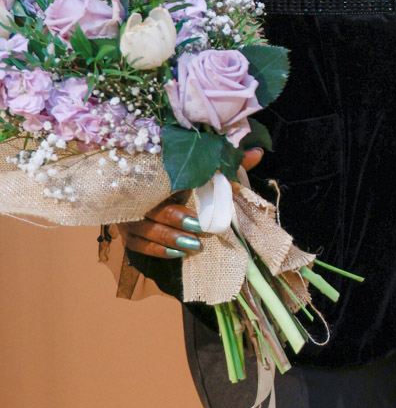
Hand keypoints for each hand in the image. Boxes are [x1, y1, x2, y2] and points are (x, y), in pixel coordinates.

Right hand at [118, 147, 263, 258]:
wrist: (147, 186)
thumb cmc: (182, 177)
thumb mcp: (204, 169)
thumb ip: (228, 163)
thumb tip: (257, 153)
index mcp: (156, 173)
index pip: (162, 181)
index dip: (178, 196)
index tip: (197, 211)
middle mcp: (138, 193)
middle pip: (151, 208)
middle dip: (174, 219)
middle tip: (197, 228)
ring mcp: (129, 213)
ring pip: (143, 229)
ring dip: (167, 238)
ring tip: (191, 245)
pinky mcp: (126, 231)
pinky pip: (137, 244)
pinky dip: (156, 250)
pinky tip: (177, 254)